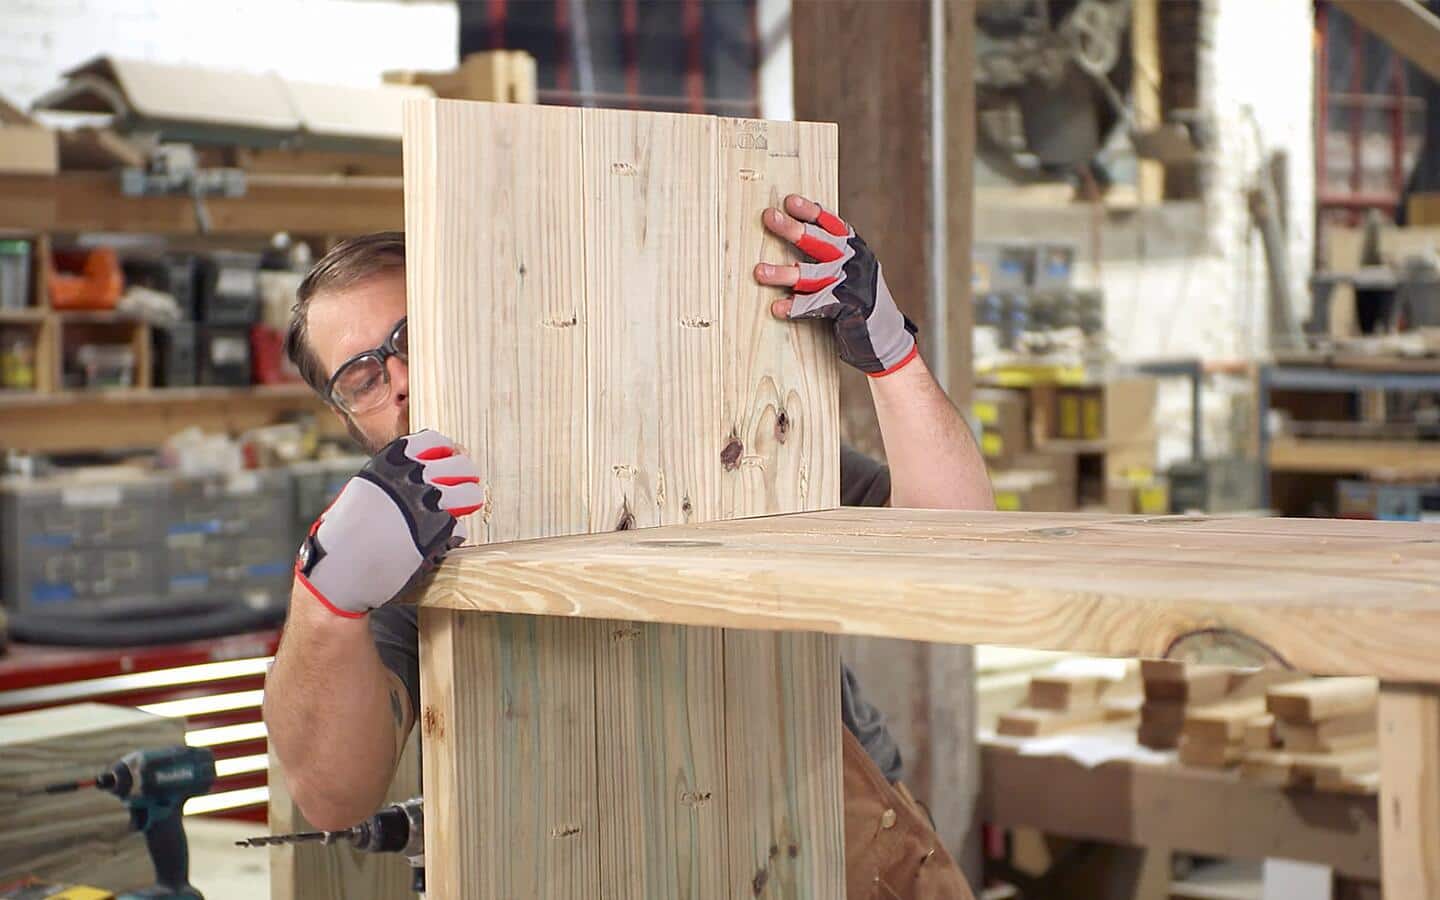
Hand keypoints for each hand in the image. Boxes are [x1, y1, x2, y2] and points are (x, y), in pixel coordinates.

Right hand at [295, 430, 482, 617]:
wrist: (339, 571)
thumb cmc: (343, 536)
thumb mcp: (363, 491)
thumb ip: (393, 479)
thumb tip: (423, 472)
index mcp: (390, 464)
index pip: (433, 440)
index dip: (446, 450)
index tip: (448, 457)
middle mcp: (412, 479)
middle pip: (461, 464)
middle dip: (466, 473)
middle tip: (466, 482)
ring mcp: (428, 505)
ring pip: (470, 493)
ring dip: (468, 500)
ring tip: (463, 507)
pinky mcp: (438, 534)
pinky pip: (460, 526)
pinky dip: (452, 533)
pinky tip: (439, 538)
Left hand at [754, 194, 918, 375]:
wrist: (885, 338)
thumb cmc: (861, 302)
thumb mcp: (853, 271)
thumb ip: (831, 254)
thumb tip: (797, 230)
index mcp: (855, 249)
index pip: (831, 224)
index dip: (810, 211)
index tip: (790, 201)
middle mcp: (854, 262)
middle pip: (819, 242)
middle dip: (791, 229)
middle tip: (768, 217)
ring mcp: (851, 285)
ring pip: (811, 275)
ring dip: (782, 274)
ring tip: (759, 272)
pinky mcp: (848, 309)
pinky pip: (815, 305)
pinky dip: (795, 307)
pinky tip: (778, 307)